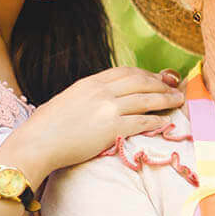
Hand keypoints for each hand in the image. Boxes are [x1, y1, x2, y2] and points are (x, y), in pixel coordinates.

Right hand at [0, 66, 184, 182]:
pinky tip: (166, 122)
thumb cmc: (44, 127)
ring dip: (166, 100)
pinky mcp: (112, 129)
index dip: (146, 74)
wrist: (36, 143)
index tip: (157, 77)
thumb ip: (87, 96)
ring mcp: (108, 109)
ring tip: (178, 100)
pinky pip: (142, 122)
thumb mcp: (67, 99)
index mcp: (90, 82)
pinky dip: (157, 121)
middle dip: (161, 84)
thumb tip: (99, 99)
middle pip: (141, 82)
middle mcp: (101, 91)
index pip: (125, 72)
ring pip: (146, 100)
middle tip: (174, 87)